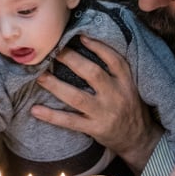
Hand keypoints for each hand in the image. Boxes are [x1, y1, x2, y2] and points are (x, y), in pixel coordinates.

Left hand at [32, 36, 161, 175]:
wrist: (139, 138)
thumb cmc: (129, 106)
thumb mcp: (129, 85)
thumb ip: (113, 70)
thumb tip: (86, 44)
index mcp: (126, 82)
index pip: (114, 60)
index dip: (98, 47)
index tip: (81, 36)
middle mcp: (115, 95)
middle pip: (93, 74)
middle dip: (71, 60)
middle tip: (53, 50)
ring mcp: (104, 113)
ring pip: (77, 97)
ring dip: (56, 85)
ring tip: (40, 76)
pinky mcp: (94, 128)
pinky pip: (70, 121)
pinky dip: (52, 116)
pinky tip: (35, 110)